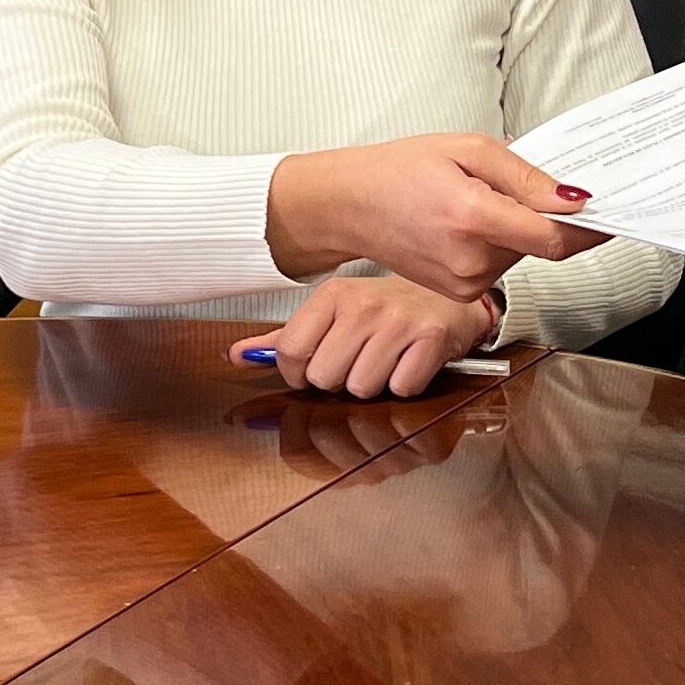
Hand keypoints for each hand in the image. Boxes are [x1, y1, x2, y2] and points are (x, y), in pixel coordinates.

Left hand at [235, 274, 499, 399]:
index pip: (290, 351)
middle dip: (339, 380)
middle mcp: (364, 305)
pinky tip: (409, 364)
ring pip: (361, 387)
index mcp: (333, 295)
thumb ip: (285, 338)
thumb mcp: (333, 314)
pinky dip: (405, 385)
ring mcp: (399, 322)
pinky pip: (401, 388)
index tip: (311, 371)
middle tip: (357, 362)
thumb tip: (238, 355)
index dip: (297, 374)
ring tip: (385, 362)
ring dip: (373, 384)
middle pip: (324, 377)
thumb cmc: (386, 309)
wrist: (446, 298)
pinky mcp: (431, 340)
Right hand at [265, 134, 601, 301]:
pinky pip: (500, 266)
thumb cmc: (401, 170)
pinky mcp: (460, 294)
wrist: (350, 206)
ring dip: (520, 229)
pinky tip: (471, 220)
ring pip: (521, 256)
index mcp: (472, 217)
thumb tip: (572, 198)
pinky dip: (499, 243)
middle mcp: (470, 260)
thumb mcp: (466, 148)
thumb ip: (524, 175)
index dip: (588, 226)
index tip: (612, 211)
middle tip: (525, 183)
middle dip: (546, 215)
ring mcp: (464, 283)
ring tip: (481, 198)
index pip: (553, 238)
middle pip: (541, 245)